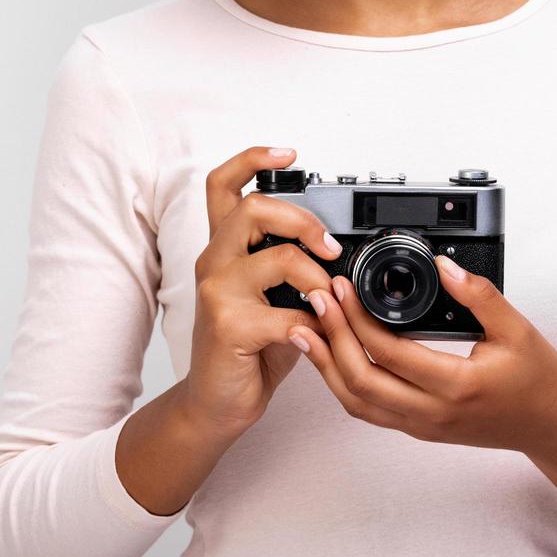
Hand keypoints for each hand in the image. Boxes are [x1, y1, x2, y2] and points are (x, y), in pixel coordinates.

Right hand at [181, 145, 340, 443]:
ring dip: (318, 279)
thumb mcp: (275, 300)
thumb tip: (341, 252)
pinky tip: (311, 338)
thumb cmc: (248, 351)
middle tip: (330, 249)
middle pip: (255, 207)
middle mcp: (214, 262)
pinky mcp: (227, 324)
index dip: (254, 158)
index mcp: (225, 249)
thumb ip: (295, 271)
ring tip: (327, 302)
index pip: (223, 185)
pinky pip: (286, 313)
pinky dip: (312, 325)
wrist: (216, 403)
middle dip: (305, 221)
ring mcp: (217, 291)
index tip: (290, 154)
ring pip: (279, 257)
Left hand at [286, 256, 556, 456]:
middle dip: (332, 338)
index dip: (358, 319)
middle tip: (318, 301)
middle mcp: (432, 413)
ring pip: (356, 402)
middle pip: (360, 381)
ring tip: (308, 329)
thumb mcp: (517, 329)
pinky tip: (331, 357)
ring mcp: (420, 426)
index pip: (390, 353)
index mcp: (457, 386)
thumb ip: (480, 295)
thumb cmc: (537, 379)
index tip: (343, 288)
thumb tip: (445, 265)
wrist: (549, 425)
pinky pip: (368, 411)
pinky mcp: (416, 429)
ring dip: (327, 365)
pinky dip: (342, 384)